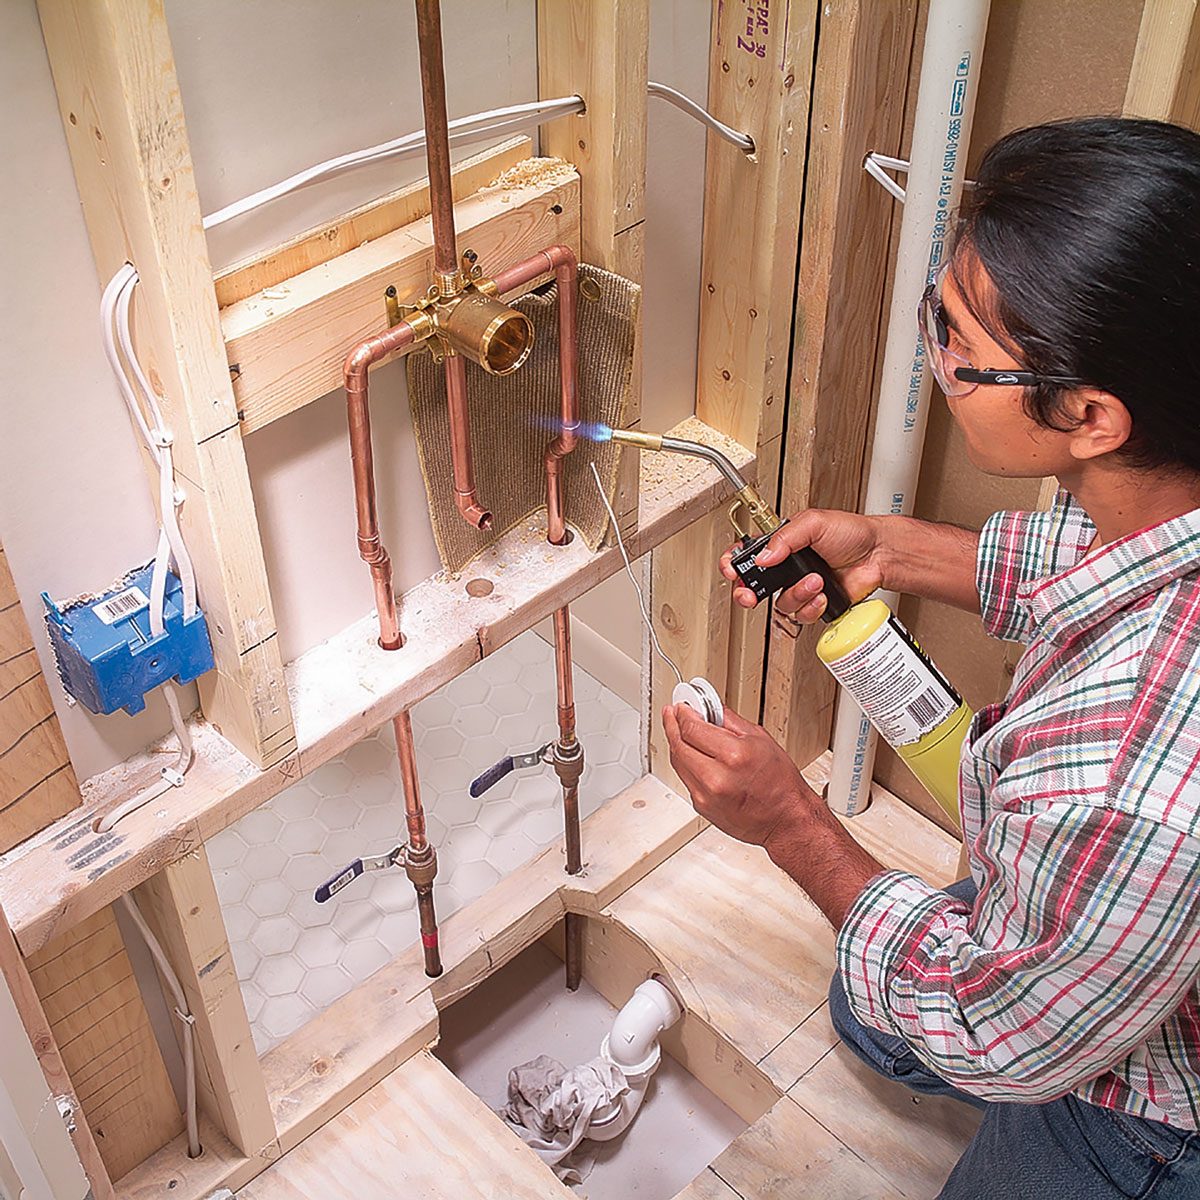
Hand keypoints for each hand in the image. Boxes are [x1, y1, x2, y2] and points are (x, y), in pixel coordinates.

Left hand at [661, 703, 821, 848]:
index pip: (692, 728)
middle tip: (672, 714)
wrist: (785, 819)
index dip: (682, 714)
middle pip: (679, 744)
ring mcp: (706, 795)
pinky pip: (685, 778)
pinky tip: (689, 753)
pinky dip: (685, 762)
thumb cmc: (780, 782)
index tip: (681, 706)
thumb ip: (728, 720)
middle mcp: (716, 778)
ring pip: (677, 762)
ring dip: (675, 743)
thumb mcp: (760, 739)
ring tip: (678, 729)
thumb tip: (708, 708)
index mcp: (733, 756)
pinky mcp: (701, 806)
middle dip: (672, 725)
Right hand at [719, 508, 885, 618]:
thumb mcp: (814, 522)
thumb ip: (785, 537)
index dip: (734, 564)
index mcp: (781, 545)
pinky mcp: (815, 604)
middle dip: (748, 594)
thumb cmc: (852, 533)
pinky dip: (812, 606)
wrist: (879, 554)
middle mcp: (787, 568)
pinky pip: (801, 615)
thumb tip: (763, 556)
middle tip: (750, 595)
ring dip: (797, 594)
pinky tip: (823, 594)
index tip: (732, 569)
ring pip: (781, 603)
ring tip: (816, 581)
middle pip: (754, 587)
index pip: (748, 555)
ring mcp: (800, 588)